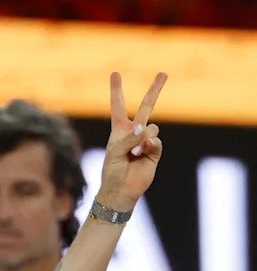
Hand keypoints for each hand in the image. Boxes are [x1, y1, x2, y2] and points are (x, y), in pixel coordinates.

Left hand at [97, 71, 166, 210]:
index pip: (118, 106)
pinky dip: (151, 146)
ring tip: (134, 153)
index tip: (115, 73)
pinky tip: (143, 154)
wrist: (121, 191)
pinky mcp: (155, 151)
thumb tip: (146, 129)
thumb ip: (128, 139)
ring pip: (153, 127)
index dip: (117, 90)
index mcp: (119, 130)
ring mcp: (146, 141)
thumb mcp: (114, 154)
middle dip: (155, 90)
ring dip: (144, 139)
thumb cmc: (112, 173)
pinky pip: (157, 142)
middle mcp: (134, 132)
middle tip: (164, 73)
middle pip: (147, 106)